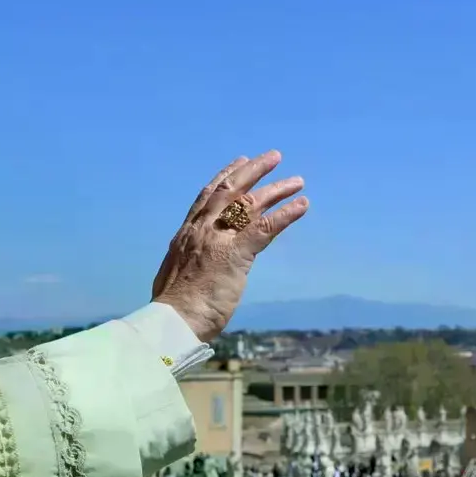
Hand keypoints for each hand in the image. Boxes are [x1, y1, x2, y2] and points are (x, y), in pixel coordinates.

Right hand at [151, 151, 307, 342]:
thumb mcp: (175, 272)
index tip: (239, 162)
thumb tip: (190, 263)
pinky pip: (266, 228)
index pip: (207, 195)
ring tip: (297, 181)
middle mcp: (202, 228)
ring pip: (250, 204)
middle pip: (230, 189)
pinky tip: (302, 205)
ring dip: (276, 189)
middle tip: (273, 157)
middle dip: (253, 170)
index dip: (225, 176)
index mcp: (186, 233)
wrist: (174, 319)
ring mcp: (219, 239)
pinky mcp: (236, 254)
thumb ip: (187, 260)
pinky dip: (286, 214)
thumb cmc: (173, 305)